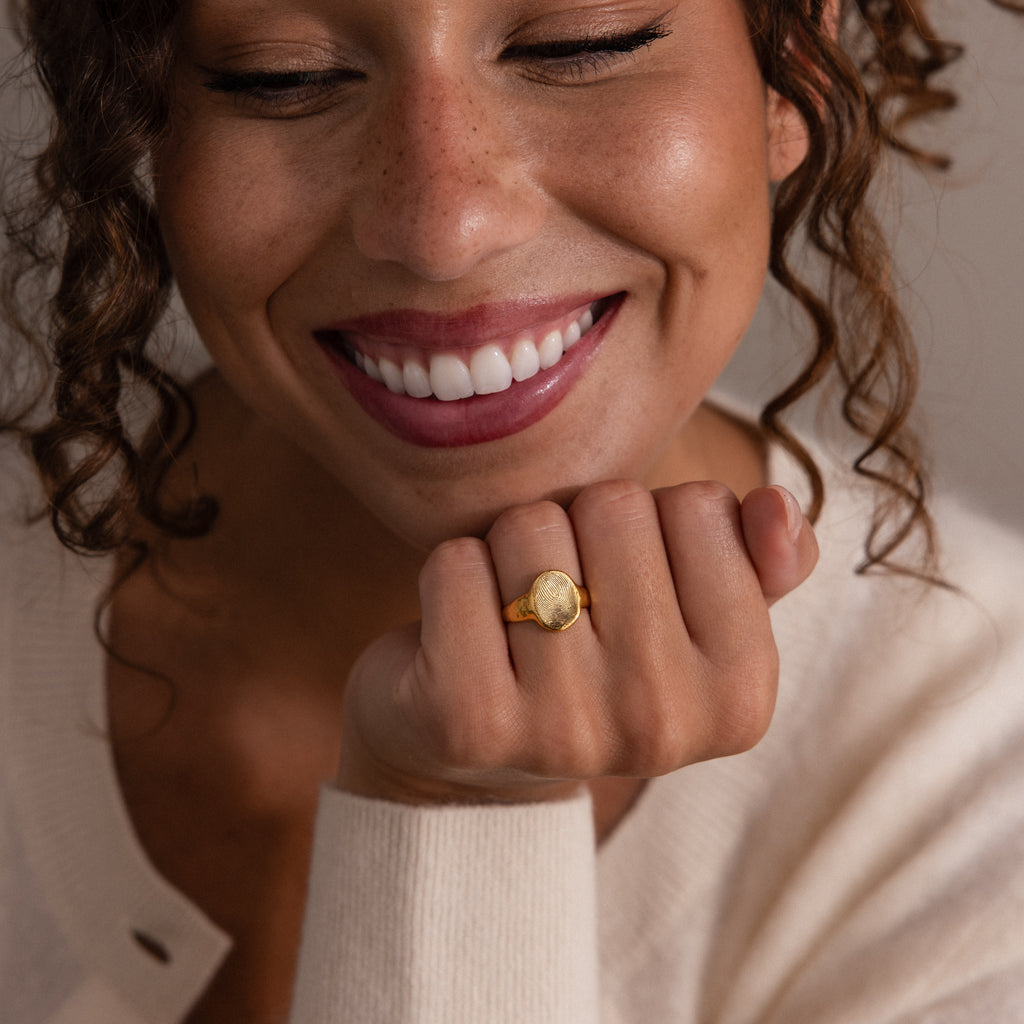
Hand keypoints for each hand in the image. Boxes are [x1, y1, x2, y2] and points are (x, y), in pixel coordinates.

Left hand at [337, 480, 817, 804]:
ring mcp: (564, 730)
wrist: (481, 749)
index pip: (700, 505)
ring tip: (517, 610)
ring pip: (530, 527)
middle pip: (612, 508)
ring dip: (512, 547)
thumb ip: (757, 556)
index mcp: (741, 693)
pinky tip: (464, 627)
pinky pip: (455, 564)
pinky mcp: (469, 721)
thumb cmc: (598, 655)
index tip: (632, 580)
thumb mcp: (694, 610)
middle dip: (579, 525)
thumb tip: (777, 505)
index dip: (653, 520)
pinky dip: (452, 572)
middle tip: (567, 595)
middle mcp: (662, 723)